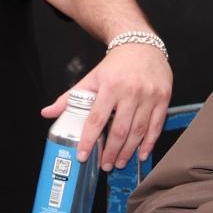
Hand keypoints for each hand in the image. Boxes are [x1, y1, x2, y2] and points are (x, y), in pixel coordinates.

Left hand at [41, 44, 171, 169]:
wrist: (142, 46)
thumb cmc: (116, 65)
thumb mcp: (91, 78)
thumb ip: (70, 97)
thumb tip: (48, 113)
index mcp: (111, 87)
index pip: (97, 119)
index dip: (89, 140)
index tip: (84, 155)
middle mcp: (131, 92)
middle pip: (120, 129)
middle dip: (111, 152)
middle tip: (105, 165)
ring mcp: (150, 95)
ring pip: (139, 130)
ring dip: (128, 150)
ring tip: (119, 162)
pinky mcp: (164, 97)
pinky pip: (157, 124)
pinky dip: (150, 142)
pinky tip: (141, 153)